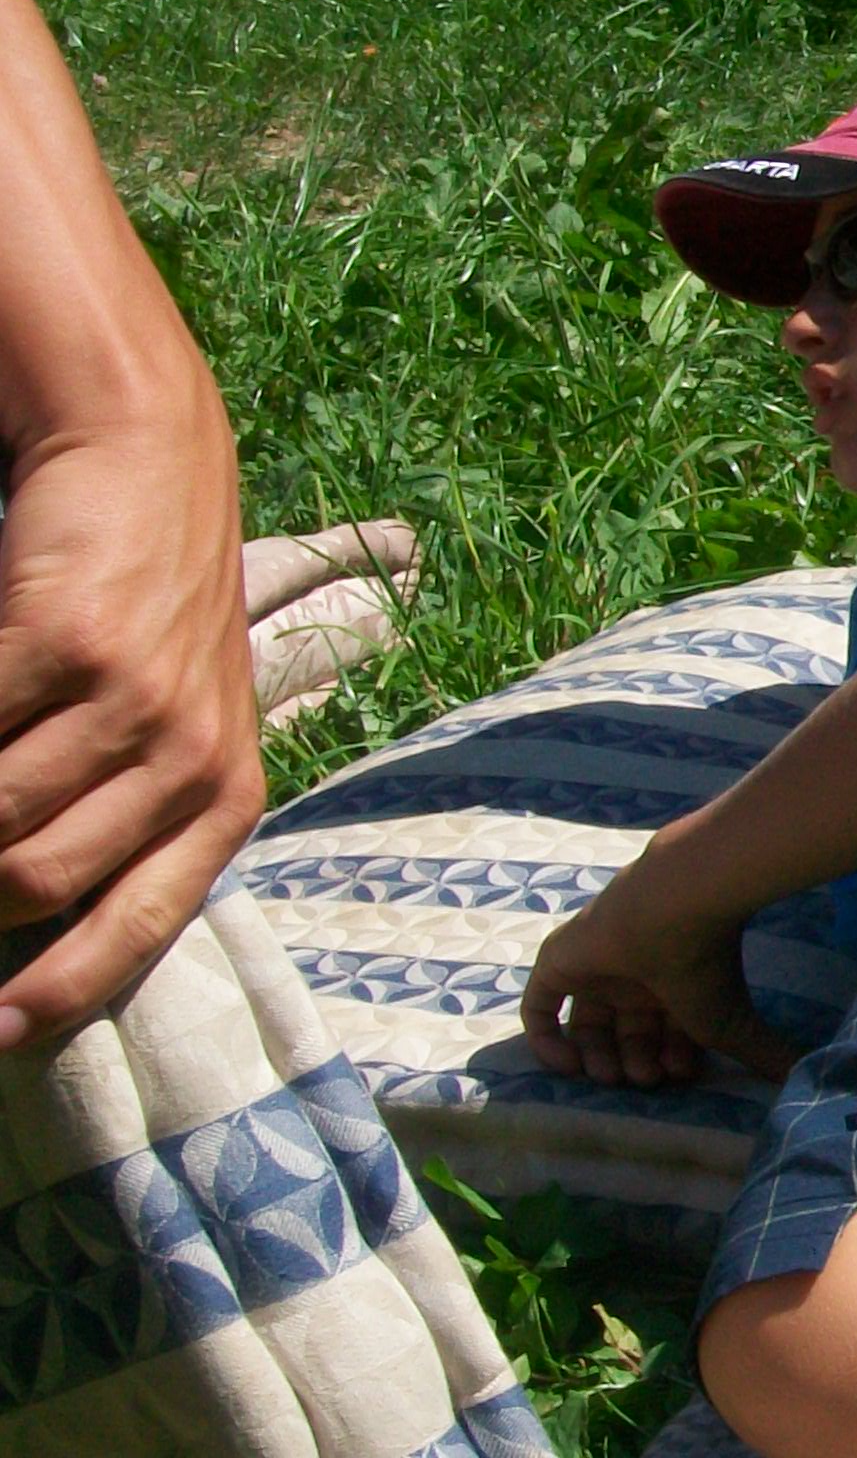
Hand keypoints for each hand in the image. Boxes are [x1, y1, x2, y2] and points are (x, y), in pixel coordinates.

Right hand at [0, 409, 261, 1049]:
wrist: (147, 462)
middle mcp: (190, 757)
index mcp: (226, 797)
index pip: (136, 929)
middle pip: (36, 883)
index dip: (52, 995)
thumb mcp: (175, 721)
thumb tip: (29, 916)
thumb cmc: (146, 609)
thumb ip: (123, 817)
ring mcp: (130, 698)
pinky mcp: (65, 639)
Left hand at [520, 858, 797, 1087]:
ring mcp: (593, 968)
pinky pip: (538, 1007)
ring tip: (613, 1075)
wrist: (672, 909)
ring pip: (587, 1025)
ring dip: (598, 1059)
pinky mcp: (558, 962)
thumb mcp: (730, 1024)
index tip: (685, 1071)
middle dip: (636, 1062)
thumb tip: (803, 1078)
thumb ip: (762, 1053)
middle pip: (626, 1033)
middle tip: (647, 1077)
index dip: (673, 1057)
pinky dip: (545, 1041)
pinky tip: (569, 1065)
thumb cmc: (702, 969)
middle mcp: (633, 977)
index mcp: (673, 985)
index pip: (667, 1031)